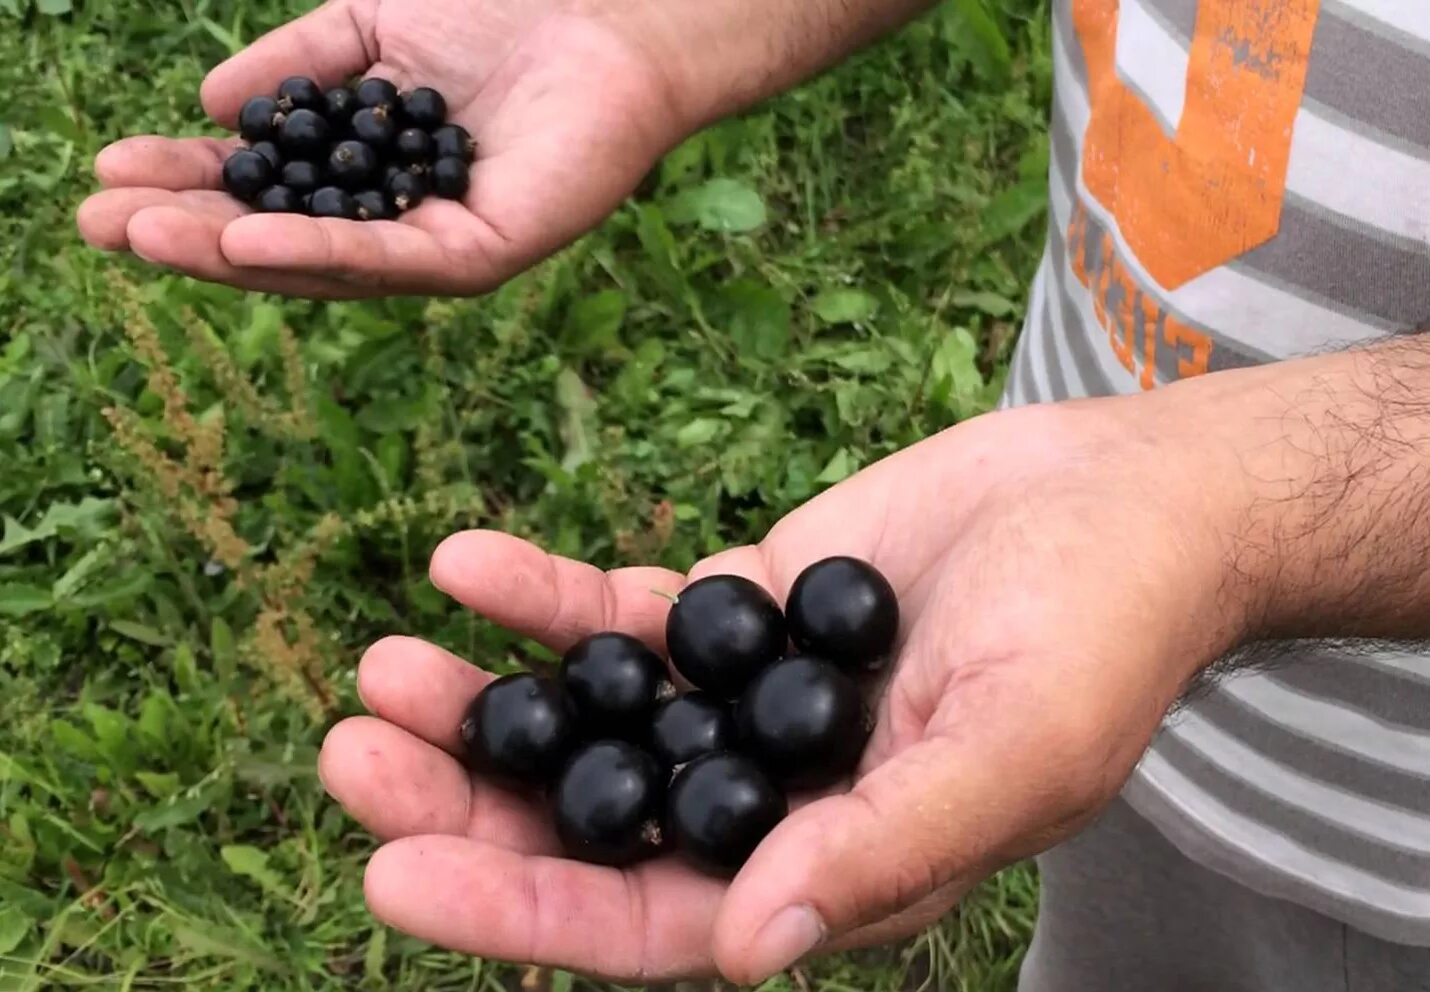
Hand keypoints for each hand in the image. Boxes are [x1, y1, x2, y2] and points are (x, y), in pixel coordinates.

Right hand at [75, 0, 679, 297]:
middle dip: (186, 232)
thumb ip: (298, 68)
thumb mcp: (371, 32)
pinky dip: (319, 252)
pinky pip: (390, 261)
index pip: (262, 191)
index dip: (186, 185)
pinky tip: (249, 243)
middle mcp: (394, 224)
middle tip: (97, 223)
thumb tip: (208, 109)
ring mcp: (437, 248)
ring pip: (322, 264)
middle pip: (278, 242)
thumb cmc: (498, 20)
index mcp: (365, 179)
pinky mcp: (482, 255)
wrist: (603, 20)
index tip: (108, 170)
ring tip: (148, 235)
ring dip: (230, 252)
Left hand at [317, 392, 1248, 982]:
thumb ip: (885, 848)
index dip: (522, 910)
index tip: (395, 874)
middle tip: (352, 752)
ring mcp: (745, 702)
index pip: (650, 921)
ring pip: (588, 721)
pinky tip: (460, 563)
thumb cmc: (1104, 636)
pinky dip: (543, 596)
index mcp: (832, 872)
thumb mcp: (1013, 749)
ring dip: (482, 699)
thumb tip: (744, 952)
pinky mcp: (741, 606)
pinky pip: (622, 612)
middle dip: (467, 798)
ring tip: (380, 668)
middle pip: (589, 822)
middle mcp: (771, 802)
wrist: (1125, 503)